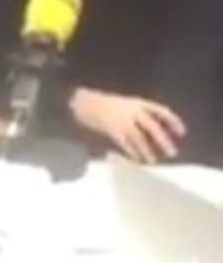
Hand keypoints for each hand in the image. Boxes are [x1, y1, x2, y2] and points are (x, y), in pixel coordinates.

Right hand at [69, 88, 185, 162]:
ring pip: (140, 138)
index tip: (182, 132)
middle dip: (163, 140)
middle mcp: (132, 111)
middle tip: (172, 152)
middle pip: (152, 126)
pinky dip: (132, 152)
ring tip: (153, 161)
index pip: (160, 111)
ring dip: (148, 150)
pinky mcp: (112, 130)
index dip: (173, 121)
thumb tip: (152, 131)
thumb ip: (136, 114)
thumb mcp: (122, 104)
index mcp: (137, 102)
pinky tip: (136, 159)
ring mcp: (122, 121)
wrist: (80, 102)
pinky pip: (126, 144)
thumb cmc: (101, 104)